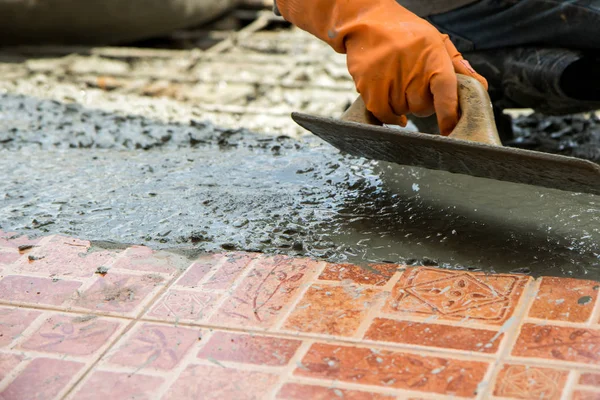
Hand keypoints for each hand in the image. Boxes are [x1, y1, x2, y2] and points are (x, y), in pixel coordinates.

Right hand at [276, 0, 487, 134]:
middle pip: (422, 108)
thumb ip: (458, 66)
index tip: (449, 130)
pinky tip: (388, 102)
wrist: (368, 22)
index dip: (449, 115)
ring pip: (401, 112)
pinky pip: (382, 113)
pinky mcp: (368, 87)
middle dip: (421, 102)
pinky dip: (386, 114)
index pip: (446, 94)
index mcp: (433, 59)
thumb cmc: (406, 32)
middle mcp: (412, 71)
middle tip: (414, 85)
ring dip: (401, 104)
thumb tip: (480, 86)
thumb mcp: (436, 41)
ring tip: (397, 82)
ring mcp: (389, 80)